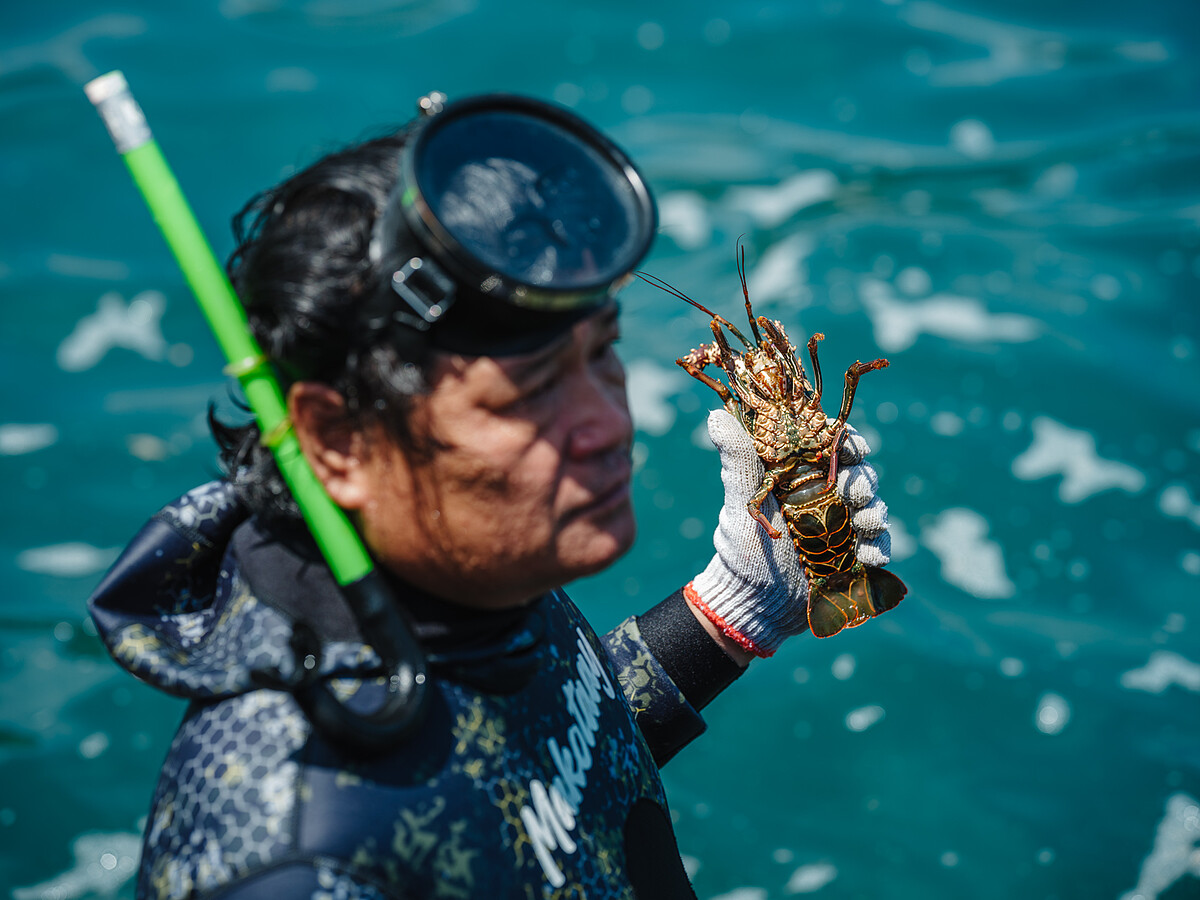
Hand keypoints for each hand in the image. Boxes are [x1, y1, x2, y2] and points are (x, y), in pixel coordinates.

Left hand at [686, 409, 890, 656]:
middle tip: (853, 493)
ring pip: (872, 504)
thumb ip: (737, 461)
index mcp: (799, 475)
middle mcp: (824, 495)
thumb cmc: (741, 550)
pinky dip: (880, 546)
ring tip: (863, 524)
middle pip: (858, 472)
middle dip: (862, 479)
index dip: (846, 440)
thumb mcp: (741, 503)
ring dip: (874, 511)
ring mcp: (842, 524)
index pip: (829, 445)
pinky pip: (878, 543)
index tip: (851, 446)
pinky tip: (870, 555)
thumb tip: (716, 416)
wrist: (753, 605)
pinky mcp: (854, 553)